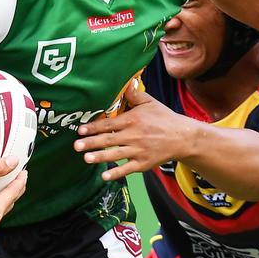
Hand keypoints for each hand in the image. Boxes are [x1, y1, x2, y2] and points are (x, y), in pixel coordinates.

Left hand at [74, 83, 195, 180]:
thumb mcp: (150, 102)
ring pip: (115, 154)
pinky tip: (104, 175)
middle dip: (91, 143)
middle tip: (76, 146)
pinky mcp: (143, 163)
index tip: (80, 130)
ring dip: (100, 157)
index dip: (94, 127)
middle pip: (108, 139)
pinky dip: (116, 172)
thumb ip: (134, 94)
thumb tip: (124, 83)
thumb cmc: (164, 118)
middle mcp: (134, 136)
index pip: (109, 124)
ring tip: (86, 159)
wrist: (182, 137)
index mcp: (133, 120)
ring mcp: (138, 151)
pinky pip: (127, 169)